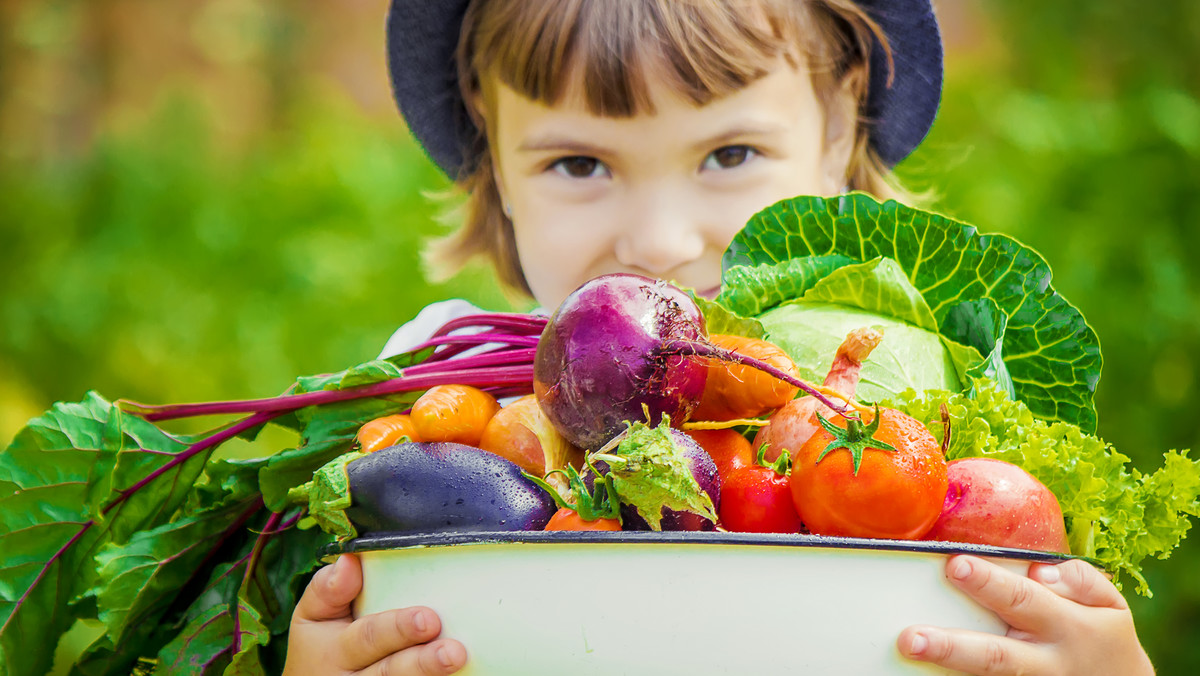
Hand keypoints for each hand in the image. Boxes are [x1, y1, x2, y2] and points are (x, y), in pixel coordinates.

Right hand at [283, 554, 466, 674]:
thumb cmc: (321, 643)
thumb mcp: (313, 615)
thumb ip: (328, 589)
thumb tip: (349, 561)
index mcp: (335, 650)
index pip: (368, 637)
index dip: (397, 628)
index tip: (428, 618)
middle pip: (391, 671)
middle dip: (422, 661)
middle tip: (453, 650)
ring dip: (430, 674)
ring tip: (456, 659)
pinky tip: (459, 675)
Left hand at [897, 554, 1153, 674]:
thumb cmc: (1103, 637)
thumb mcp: (1110, 605)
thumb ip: (1080, 581)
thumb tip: (1039, 571)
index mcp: (1067, 627)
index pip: (1021, 599)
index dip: (987, 583)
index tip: (954, 565)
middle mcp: (1046, 662)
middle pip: (996, 656)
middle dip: (952, 648)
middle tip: (911, 637)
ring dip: (949, 669)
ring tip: (911, 654)